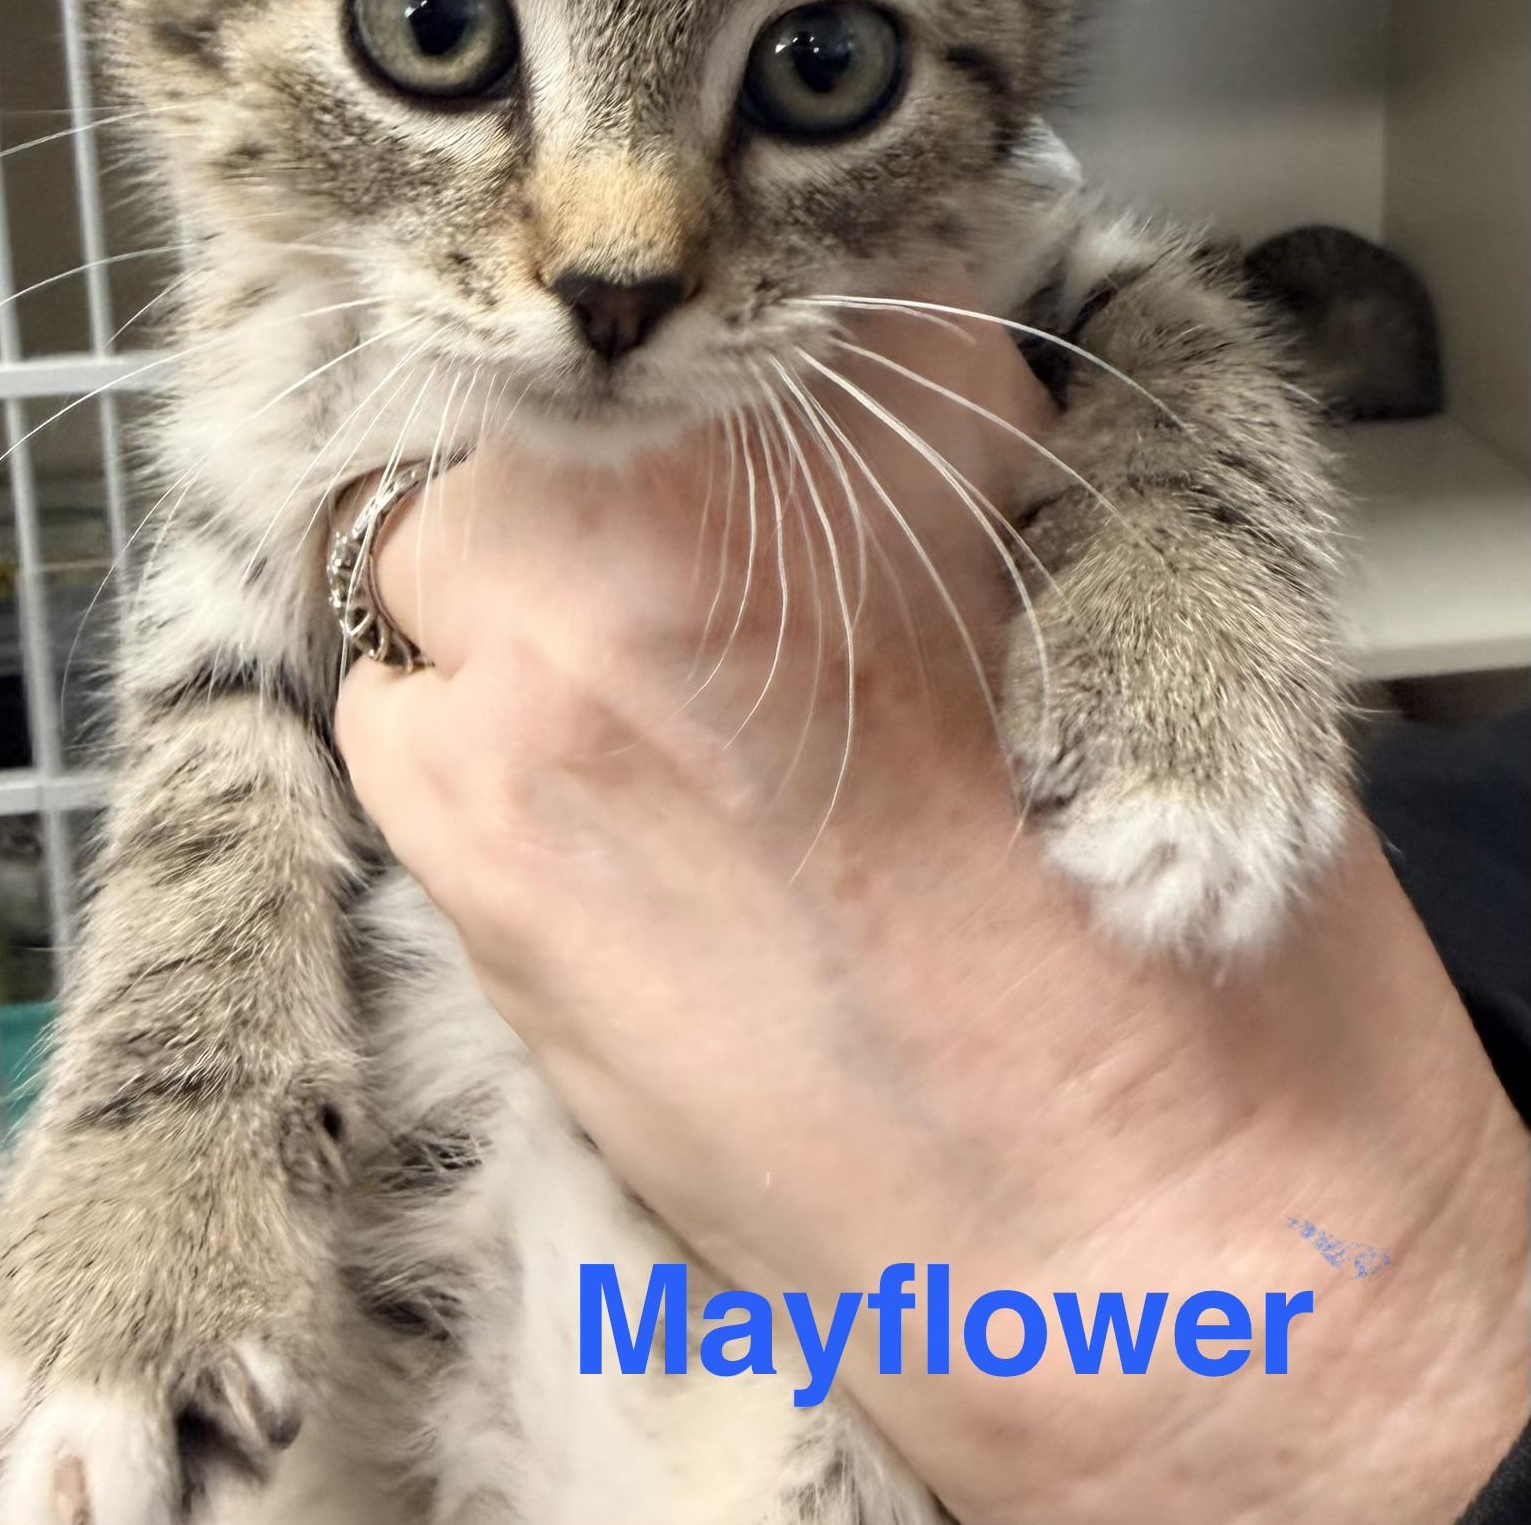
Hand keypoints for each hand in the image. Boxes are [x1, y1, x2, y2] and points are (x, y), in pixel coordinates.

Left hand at [336, 303, 1527, 1524]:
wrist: (1129, 1217)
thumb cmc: (1148, 931)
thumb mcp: (1094, 590)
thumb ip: (909, 467)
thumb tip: (761, 440)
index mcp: (914, 385)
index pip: (719, 316)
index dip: (702, 407)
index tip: (702, 468)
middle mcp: (724, 467)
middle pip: (547, 404)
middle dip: (577, 500)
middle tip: (661, 633)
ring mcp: (573, 628)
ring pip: (429, 537)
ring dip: (496, 621)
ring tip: (635, 761)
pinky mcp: (472, 807)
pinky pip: (385, 707)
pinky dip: (449, 754)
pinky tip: (582, 854)